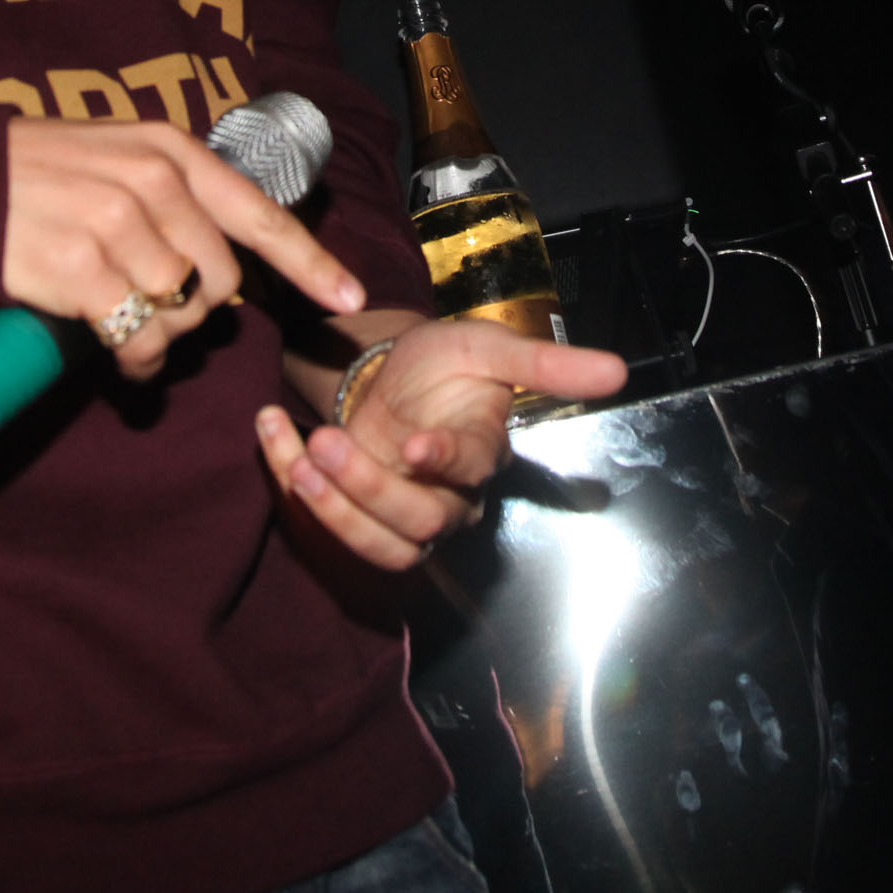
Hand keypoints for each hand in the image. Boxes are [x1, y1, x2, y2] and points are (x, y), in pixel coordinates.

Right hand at [2, 117, 365, 383]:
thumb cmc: (30, 179)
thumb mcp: (111, 157)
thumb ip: (168, 195)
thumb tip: (217, 266)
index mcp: (169, 150)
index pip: (259, 213)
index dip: (310, 263)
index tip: (349, 301)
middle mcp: (153, 180)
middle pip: (223, 278)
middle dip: (200, 313)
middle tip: (157, 316)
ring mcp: (117, 221)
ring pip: (183, 310)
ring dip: (163, 338)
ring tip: (128, 333)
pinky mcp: (83, 267)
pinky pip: (139, 335)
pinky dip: (135, 359)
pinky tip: (116, 356)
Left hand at [254, 318, 628, 570]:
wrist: (395, 373)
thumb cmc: (447, 362)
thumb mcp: (488, 346)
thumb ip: (546, 363)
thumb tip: (621, 370)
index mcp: (482, 451)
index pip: (472, 470)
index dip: (445, 463)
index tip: (414, 443)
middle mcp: (449, 497)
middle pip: (421, 523)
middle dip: (368, 487)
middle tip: (327, 440)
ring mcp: (403, 516)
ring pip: (381, 546)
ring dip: (334, 509)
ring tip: (300, 456)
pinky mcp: (360, 519)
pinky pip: (331, 529)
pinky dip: (292, 485)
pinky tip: (272, 432)